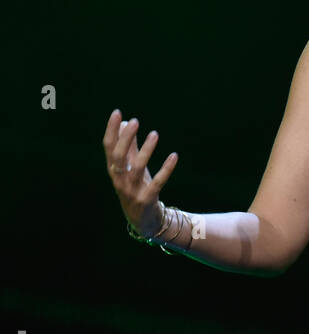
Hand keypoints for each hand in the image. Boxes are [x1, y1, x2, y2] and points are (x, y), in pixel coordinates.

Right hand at [103, 108, 177, 236]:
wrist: (144, 220)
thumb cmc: (137, 188)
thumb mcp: (132, 167)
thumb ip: (130, 146)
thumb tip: (128, 122)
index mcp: (114, 170)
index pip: (109, 148)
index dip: (112, 130)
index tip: (117, 113)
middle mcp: (119, 180)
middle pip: (118, 157)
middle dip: (125, 139)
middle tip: (135, 121)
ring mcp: (132, 191)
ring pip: (136, 169)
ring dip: (145, 151)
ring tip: (154, 134)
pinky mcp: (147, 199)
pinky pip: (157, 183)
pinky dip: (166, 170)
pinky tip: (174, 156)